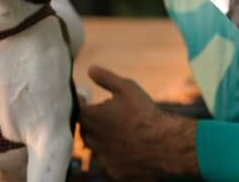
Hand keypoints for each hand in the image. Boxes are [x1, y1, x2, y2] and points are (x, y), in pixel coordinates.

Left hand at [80, 66, 200, 180]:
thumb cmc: (143, 112)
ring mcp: (100, 157)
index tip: (88, 99)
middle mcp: (90, 139)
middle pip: (84, 129)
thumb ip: (106, 78)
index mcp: (90, 117)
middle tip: (107, 115)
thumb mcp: (126, 87)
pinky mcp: (111, 170)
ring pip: (95, 146)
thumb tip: (90, 69)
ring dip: (102, 138)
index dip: (82, 103)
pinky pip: (108, 160)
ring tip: (120, 130)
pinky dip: (114, 153)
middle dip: (92, 122)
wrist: (162, 142)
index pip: (76, 109)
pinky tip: (128, 146)